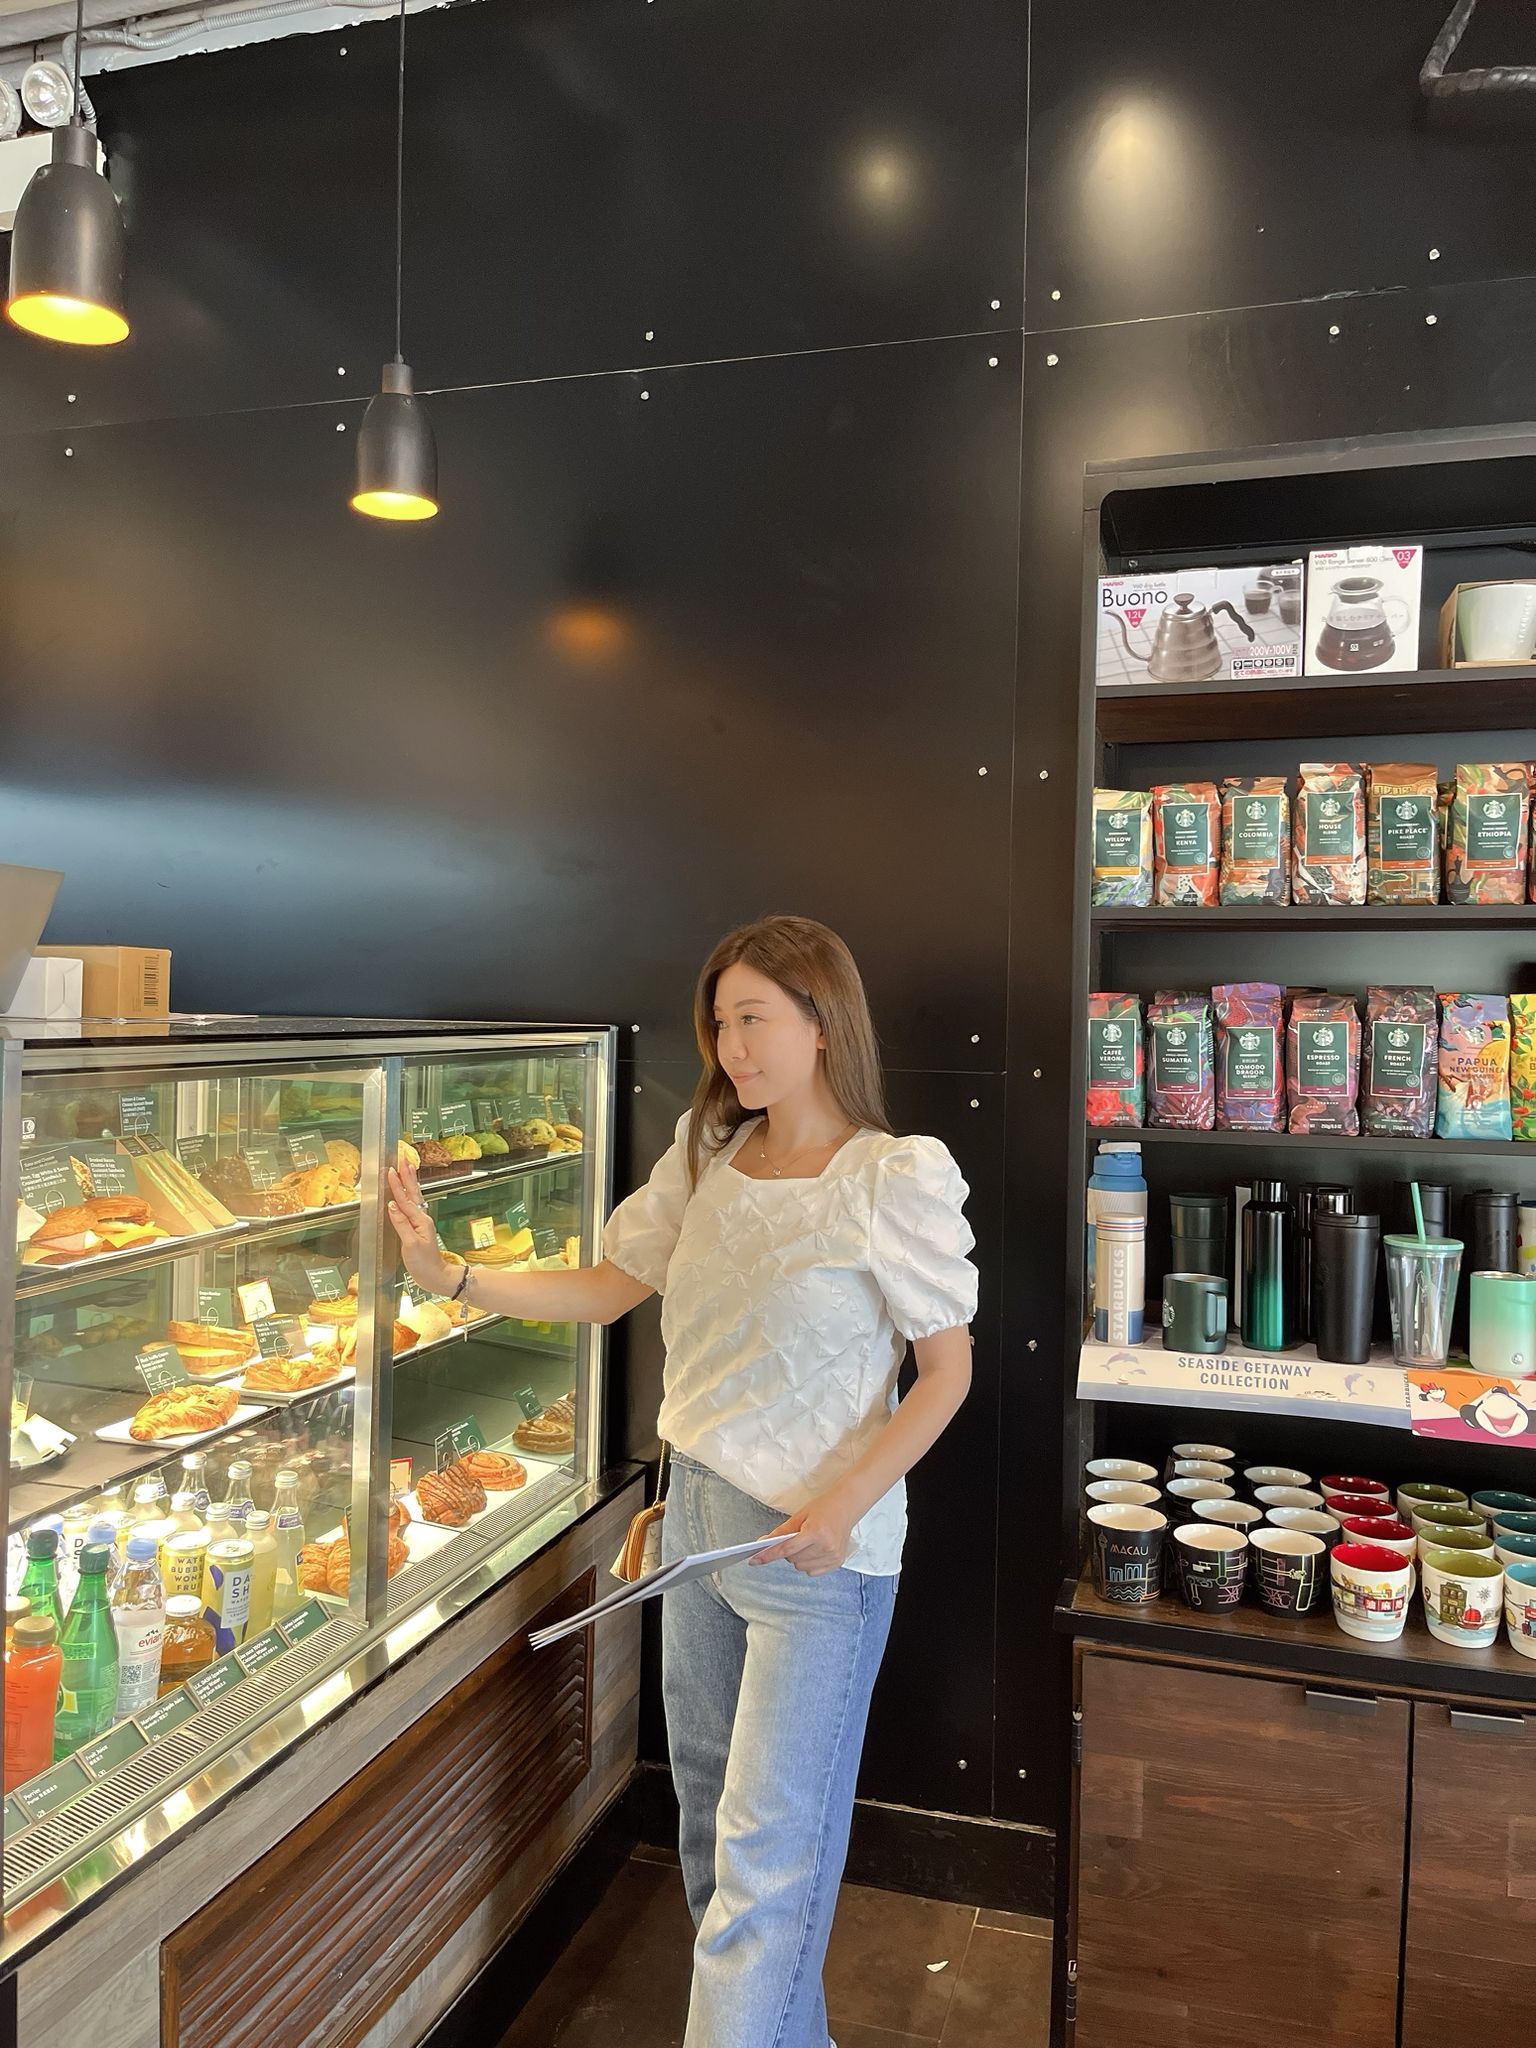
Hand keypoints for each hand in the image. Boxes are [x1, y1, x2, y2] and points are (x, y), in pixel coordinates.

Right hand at [386, 1160, 456, 1295]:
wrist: (435, 1276)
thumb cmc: (423, 1263)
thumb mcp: (410, 1244)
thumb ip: (401, 1224)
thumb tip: (391, 1206)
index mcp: (420, 1221)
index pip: (405, 1199)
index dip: (397, 1185)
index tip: (391, 1170)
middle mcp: (422, 1218)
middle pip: (413, 1193)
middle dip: (407, 1175)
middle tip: (403, 1159)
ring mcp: (421, 1223)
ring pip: (414, 1198)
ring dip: (410, 1182)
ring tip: (407, 1168)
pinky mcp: (418, 1228)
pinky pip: (412, 1207)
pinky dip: (408, 1196)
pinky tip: (406, 1193)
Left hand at [751, 1488, 856, 1575]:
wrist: (847, 1506)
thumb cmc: (824, 1507)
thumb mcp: (799, 1516)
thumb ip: (780, 1532)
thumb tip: (762, 1543)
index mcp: (816, 1532)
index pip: (786, 1549)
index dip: (768, 1555)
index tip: (755, 1561)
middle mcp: (826, 1546)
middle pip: (793, 1559)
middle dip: (788, 1551)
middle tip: (797, 1537)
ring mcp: (833, 1556)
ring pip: (801, 1567)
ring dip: (798, 1558)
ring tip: (808, 1542)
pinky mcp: (837, 1562)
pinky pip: (812, 1572)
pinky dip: (808, 1563)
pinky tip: (814, 1550)